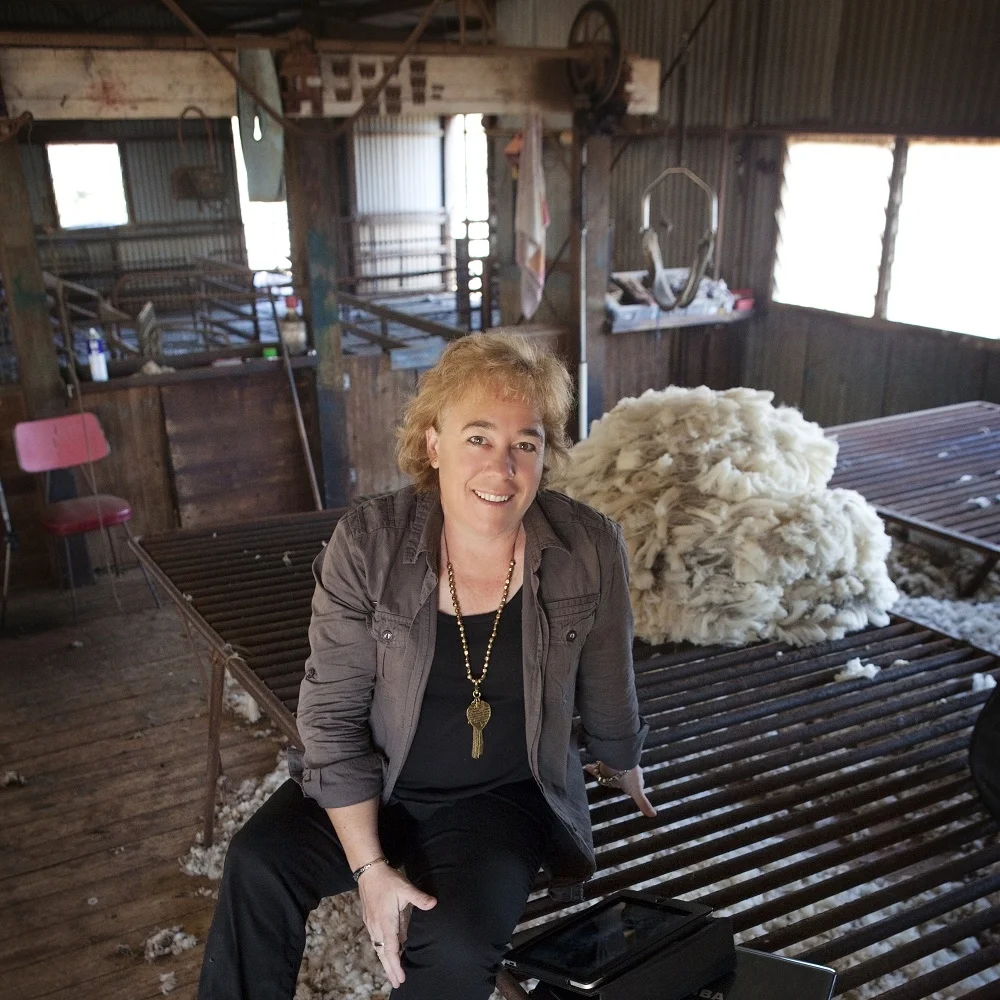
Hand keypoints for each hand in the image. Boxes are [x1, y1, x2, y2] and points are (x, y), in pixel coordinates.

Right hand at [358, 863, 436, 988]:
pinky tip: (387, 953)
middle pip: (382, 953)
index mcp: (386, 921)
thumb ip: (419, 898)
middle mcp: (377, 926)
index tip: (401, 977)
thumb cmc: (388, 880)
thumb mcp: (405, 887)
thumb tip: (434, 903)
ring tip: (393, 973)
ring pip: (378, 948)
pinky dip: (382, 950)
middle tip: (397, 983)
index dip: (395, 964)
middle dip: (390, 969)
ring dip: (385, 961)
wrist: (369, 871)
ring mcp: (372, 924)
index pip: (391, 948)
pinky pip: (376, 940)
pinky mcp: (370, 920)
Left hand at [585, 762, 656, 818]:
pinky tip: (586, 767)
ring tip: (599, 778)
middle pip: (621, 778)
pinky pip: (596, 768)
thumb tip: (654, 815)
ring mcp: (614, 768)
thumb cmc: (630, 775)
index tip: (631, 791)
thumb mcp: (637, 792)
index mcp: (635, 778)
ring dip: (603, 774)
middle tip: (612, 784)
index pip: (635, 784)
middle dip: (617, 780)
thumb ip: (643, 803)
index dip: (634, 788)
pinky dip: (591, 768)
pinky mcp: (604, 766)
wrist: (619, 760)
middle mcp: (625, 772)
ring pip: (608, 772)